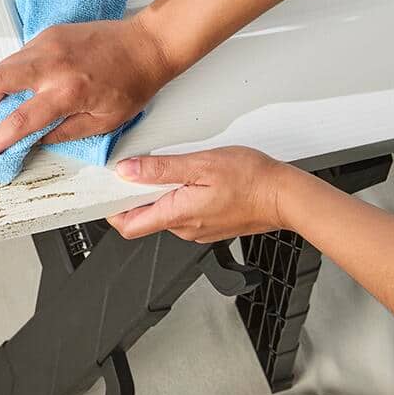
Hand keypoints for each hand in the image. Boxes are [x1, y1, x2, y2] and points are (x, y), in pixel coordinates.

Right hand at [0, 11, 173, 161]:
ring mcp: (49, 45)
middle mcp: (53, 66)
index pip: (20, 120)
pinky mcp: (50, 33)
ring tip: (7, 99)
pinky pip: (20, 53)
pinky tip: (29, 81)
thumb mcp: (104, 123)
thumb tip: (35, 140)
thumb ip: (65, 133)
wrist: (145, 46)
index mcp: (68, 93)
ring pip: (4, 64)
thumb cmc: (132, 83)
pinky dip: (15, 70)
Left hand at [106, 147, 306, 241]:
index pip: (128, 225)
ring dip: (159, 194)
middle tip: (134, 170)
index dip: (111, 209)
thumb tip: (128, 171)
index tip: (106, 190)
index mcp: (177, 215)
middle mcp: (185, 228)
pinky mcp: (210, 225)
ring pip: (165, 213)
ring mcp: (198, 229)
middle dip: (135, 196)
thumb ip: (160, 170)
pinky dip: (178, 197)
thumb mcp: (200, 164)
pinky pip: (184, 212)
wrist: (286, 197)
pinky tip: (190, 179)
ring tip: (167, 170)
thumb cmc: (252, 180)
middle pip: (145, 217)